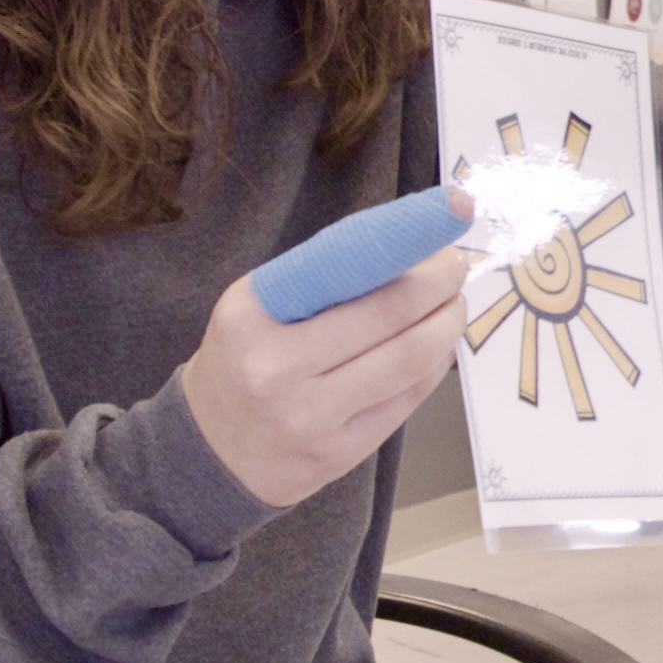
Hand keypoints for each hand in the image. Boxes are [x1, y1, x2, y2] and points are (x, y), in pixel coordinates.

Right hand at [177, 209, 477, 508]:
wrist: (207, 454)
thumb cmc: (243, 361)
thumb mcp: (259, 305)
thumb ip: (324, 277)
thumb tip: (412, 246)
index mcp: (254, 314)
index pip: (343, 262)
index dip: (407, 234)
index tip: (455, 208)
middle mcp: (278, 366)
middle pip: (390, 313)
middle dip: (439, 283)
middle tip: (456, 265)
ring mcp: (311, 416)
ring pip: (408, 360)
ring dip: (445, 324)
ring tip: (452, 304)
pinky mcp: (339, 453)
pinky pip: (406, 400)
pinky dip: (433, 366)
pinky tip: (436, 347)